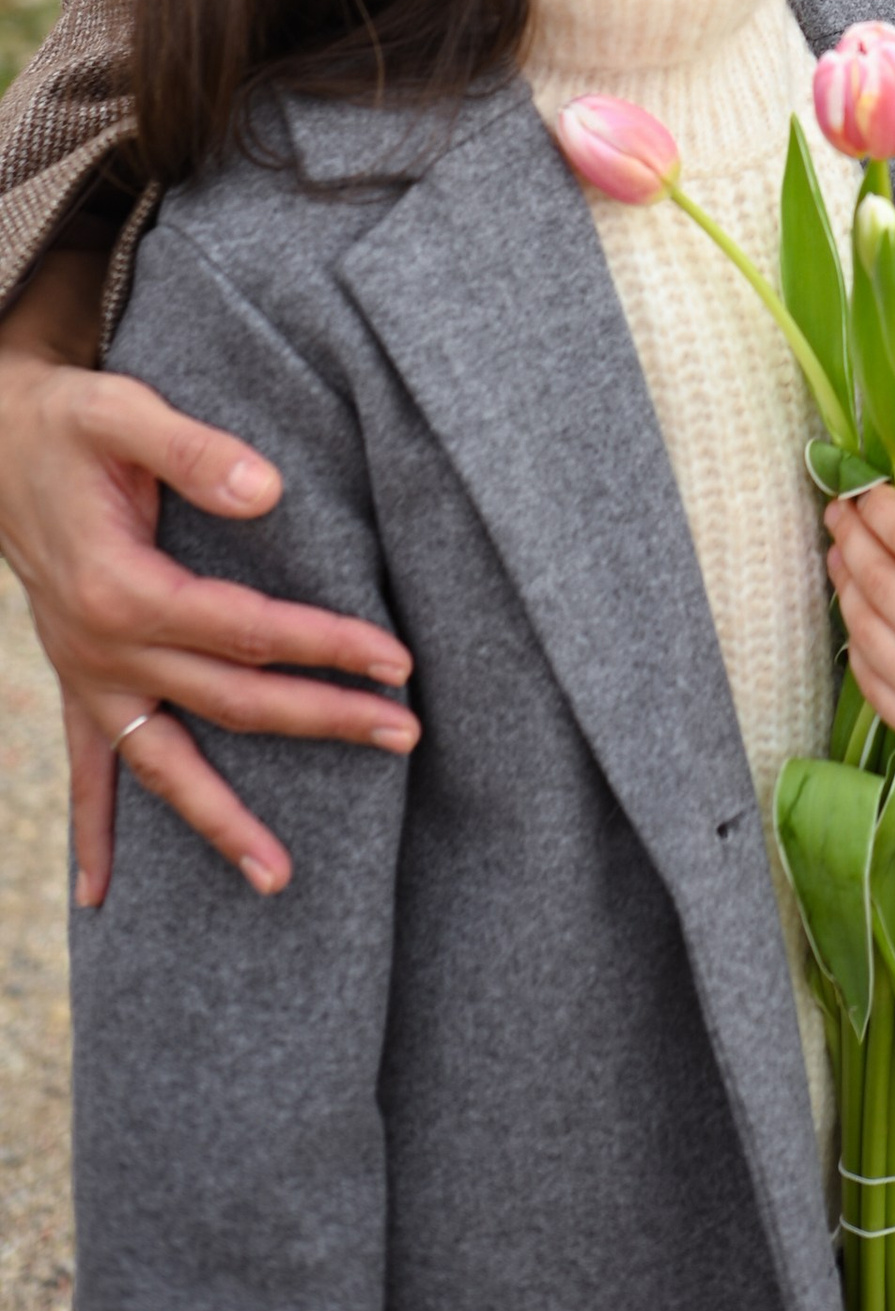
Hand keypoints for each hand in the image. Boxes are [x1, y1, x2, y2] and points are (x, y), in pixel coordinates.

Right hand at [0, 255, 417, 904]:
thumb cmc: (72, 425)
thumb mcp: (124, 413)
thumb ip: (195, 450)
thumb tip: (270, 491)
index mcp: (124, 590)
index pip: (248, 631)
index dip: (326, 645)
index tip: (397, 660)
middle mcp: (104, 649)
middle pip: (231, 702)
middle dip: (322, 721)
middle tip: (406, 735)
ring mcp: (88, 679)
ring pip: (164, 766)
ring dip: (221, 823)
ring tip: (280, 877)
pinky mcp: (79, 684)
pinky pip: (87, 773)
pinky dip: (95, 834)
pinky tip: (101, 897)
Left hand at [827, 462, 894, 816]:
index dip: (881, 510)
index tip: (865, 486)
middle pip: (879, 584)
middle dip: (852, 540)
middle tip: (839, 510)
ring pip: (867, 636)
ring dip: (847, 589)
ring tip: (841, 556)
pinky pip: (876, 691)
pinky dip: (859, 649)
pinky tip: (860, 622)